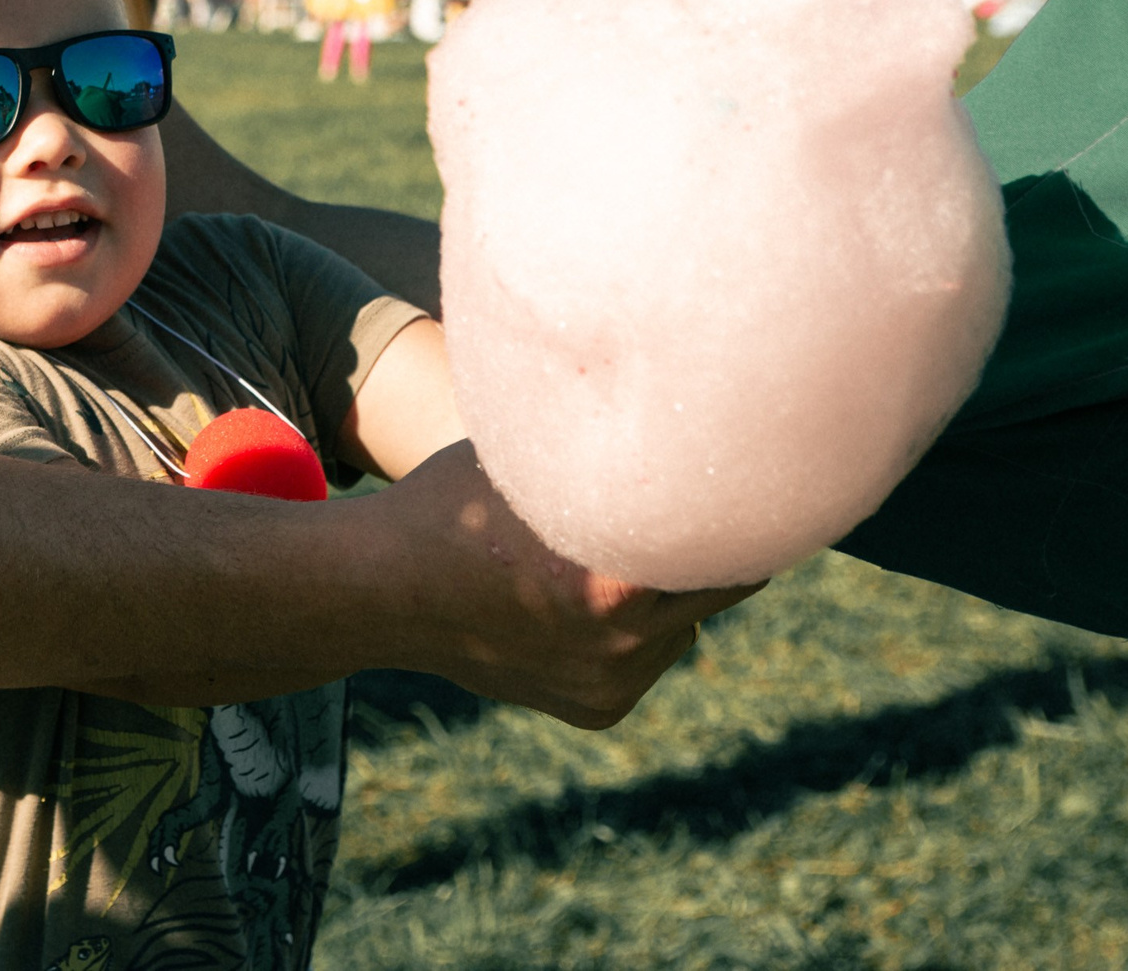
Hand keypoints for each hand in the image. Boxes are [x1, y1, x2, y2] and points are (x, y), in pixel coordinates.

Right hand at [378, 443, 762, 727]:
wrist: (380, 590)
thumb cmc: (454, 503)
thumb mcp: (531, 462)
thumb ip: (606, 460)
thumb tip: (682, 418)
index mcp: (612, 583)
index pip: (727, 542)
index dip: (739, 502)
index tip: (747, 474)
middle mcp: (622, 646)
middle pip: (723, 586)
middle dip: (711, 545)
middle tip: (705, 499)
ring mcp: (610, 685)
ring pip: (688, 625)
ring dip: (673, 590)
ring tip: (623, 550)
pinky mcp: (597, 709)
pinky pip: (650, 656)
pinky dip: (637, 628)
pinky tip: (588, 595)